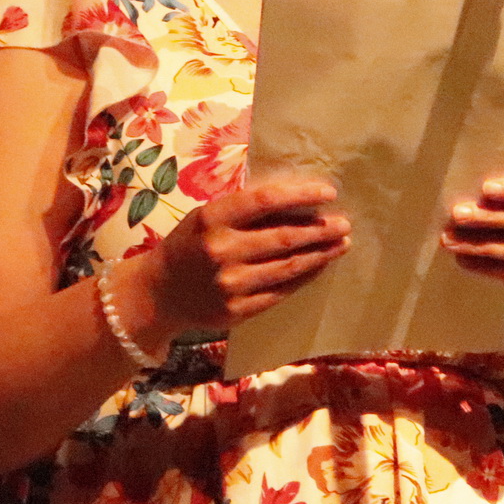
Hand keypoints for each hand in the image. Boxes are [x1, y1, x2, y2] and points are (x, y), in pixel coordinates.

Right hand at [133, 178, 350, 340]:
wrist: (159, 293)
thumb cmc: (189, 245)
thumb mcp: (206, 217)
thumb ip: (243, 211)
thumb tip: (297, 201)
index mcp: (212, 218)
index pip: (264, 200)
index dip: (300, 195)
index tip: (329, 193)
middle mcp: (221, 250)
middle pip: (283, 237)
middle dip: (320, 230)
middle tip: (344, 223)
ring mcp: (230, 284)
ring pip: (287, 267)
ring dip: (320, 255)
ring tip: (341, 244)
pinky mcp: (237, 311)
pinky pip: (281, 292)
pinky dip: (304, 278)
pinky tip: (319, 267)